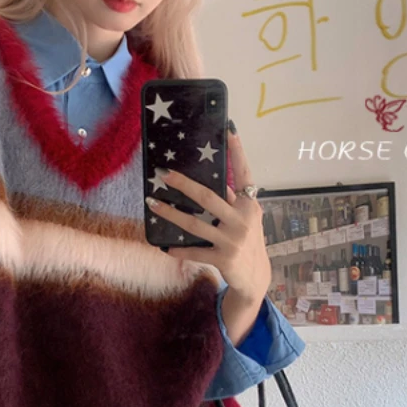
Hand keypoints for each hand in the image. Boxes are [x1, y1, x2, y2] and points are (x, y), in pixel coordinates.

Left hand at [145, 129, 271, 303]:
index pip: (243, 173)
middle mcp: (242, 219)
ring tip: (151, 203)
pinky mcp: (222, 258)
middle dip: (183, 184)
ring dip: (170, 213)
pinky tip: (164, 246)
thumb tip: (213, 178)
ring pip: (195, 224)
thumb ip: (234, 200)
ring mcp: (232, 239)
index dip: (237, 152)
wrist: (254, 276)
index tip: (230, 129)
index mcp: (249, 205)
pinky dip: (178, 249)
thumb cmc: (247, 239)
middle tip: (163, 173)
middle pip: (208, 197)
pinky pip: (194, 251)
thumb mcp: (247, 217)